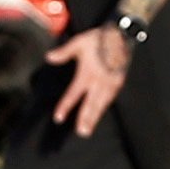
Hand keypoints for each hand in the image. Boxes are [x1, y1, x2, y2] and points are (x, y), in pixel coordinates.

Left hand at [43, 22, 132, 136]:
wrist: (121, 36)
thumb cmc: (98, 39)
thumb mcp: (79, 42)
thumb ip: (64, 52)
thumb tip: (48, 58)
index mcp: (86, 74)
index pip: (73, 94)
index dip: (65, 106)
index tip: (58, 118)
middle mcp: (98, 81)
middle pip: (90, 104)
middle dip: (84, 119)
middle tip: (81, 132)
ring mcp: (109, 83)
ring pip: (100, 104)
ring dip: (94, 118)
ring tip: (88, 130)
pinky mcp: (118, 82)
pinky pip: (110, 99)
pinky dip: (104, 108)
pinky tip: (99, 114)